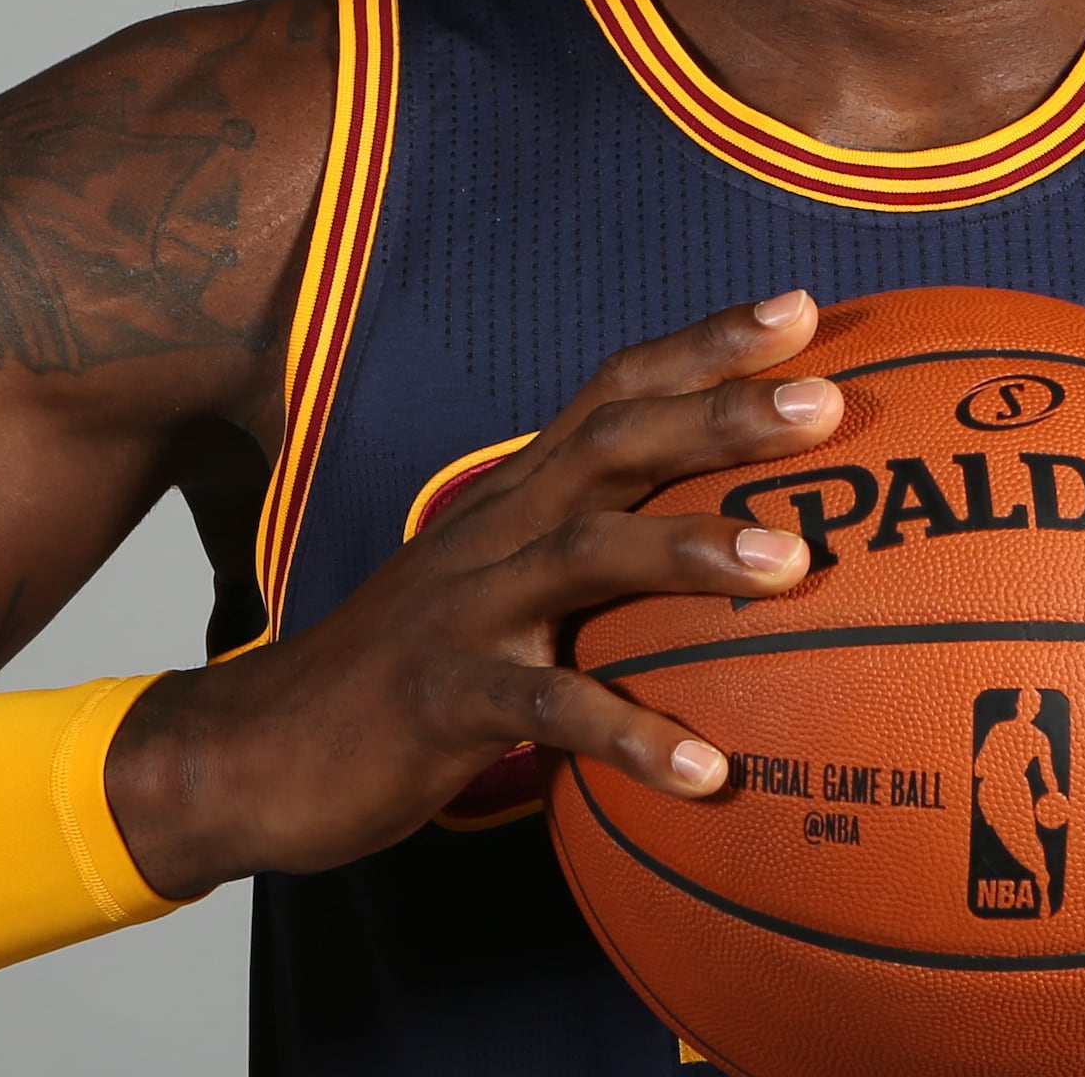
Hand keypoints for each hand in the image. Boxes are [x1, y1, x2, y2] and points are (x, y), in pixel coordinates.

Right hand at [104, 291, 843, 895]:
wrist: (255, 752)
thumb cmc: (408, 673)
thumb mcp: (500, 594)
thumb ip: (591, 562)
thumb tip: (720, 558)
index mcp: (517, 499)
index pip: (615, 394)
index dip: (702, 347)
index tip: (802, 311)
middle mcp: (495, 532)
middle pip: (614, 444)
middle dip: (720, 414)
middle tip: (829, 402)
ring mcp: (466, 611)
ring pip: (584, 555)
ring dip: (691, 551)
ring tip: (795, 564)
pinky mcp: (443, 699)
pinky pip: (548, 712)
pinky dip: (630, 735)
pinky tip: (706, 773)